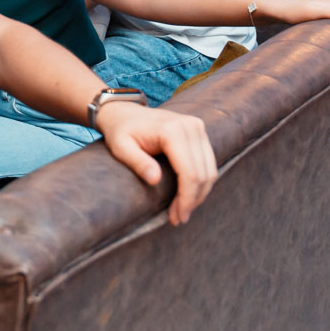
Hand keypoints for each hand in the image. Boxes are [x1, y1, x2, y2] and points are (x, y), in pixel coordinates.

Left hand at [95, 101, 216, 225]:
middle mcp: (190, 126)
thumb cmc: (120, 131)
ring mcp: (197, 126)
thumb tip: (155, 180)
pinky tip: (188, 195)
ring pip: (210, 170)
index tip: (177, 217)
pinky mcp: (199, 131)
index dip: (186, 199)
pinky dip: (201, 182)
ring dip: (200, 194)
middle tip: (178, 219)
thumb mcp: (120, 147)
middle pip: (203, 173)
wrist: (123, 111)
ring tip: (182, 211)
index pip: (189, 172)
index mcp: (172, 130)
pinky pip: (208, 162)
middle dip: (193, 200)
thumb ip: (137, 162)